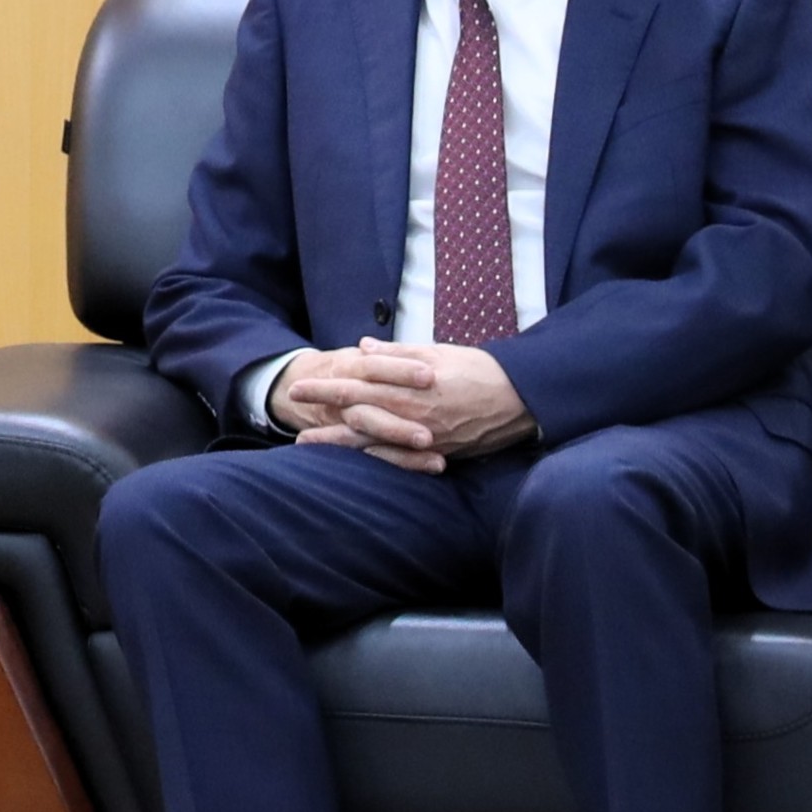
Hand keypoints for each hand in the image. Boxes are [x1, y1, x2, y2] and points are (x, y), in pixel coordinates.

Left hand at [282, 342, 532, 464]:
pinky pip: (397, 461)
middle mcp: (410, 417)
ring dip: (336, 444)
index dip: (326, 388)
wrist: (519, 399)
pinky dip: (371, 461)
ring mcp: (422, 439)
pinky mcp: (436, 454)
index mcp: (408, 388)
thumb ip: (398, 355)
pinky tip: (352, 461)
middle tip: (291, 416)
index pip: (357, 387)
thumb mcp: (437, 353)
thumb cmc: (479, 370)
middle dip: (321, 416)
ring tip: (306, 445)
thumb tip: (363, 349)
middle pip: (356, 417)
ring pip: (370, 444)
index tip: (299, 385)